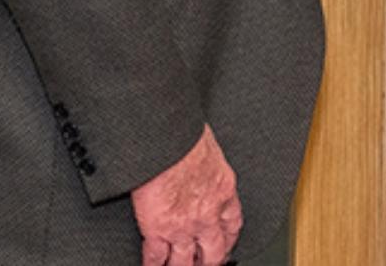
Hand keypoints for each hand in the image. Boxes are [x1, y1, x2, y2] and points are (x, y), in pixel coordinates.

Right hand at [131, 125, 241, 265]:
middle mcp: (208, 213)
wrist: (167, 139)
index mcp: (223, 189)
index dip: (229, 240)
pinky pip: (156, 256)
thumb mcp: (210, 147)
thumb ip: (208, 162)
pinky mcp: (158, 229)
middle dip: (210, 262)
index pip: (232, 223)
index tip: (225, 246)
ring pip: (186, 261)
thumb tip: (201, 156)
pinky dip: (153, 265)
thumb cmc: (186, 134)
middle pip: (213, 251)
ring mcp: (183, 225)